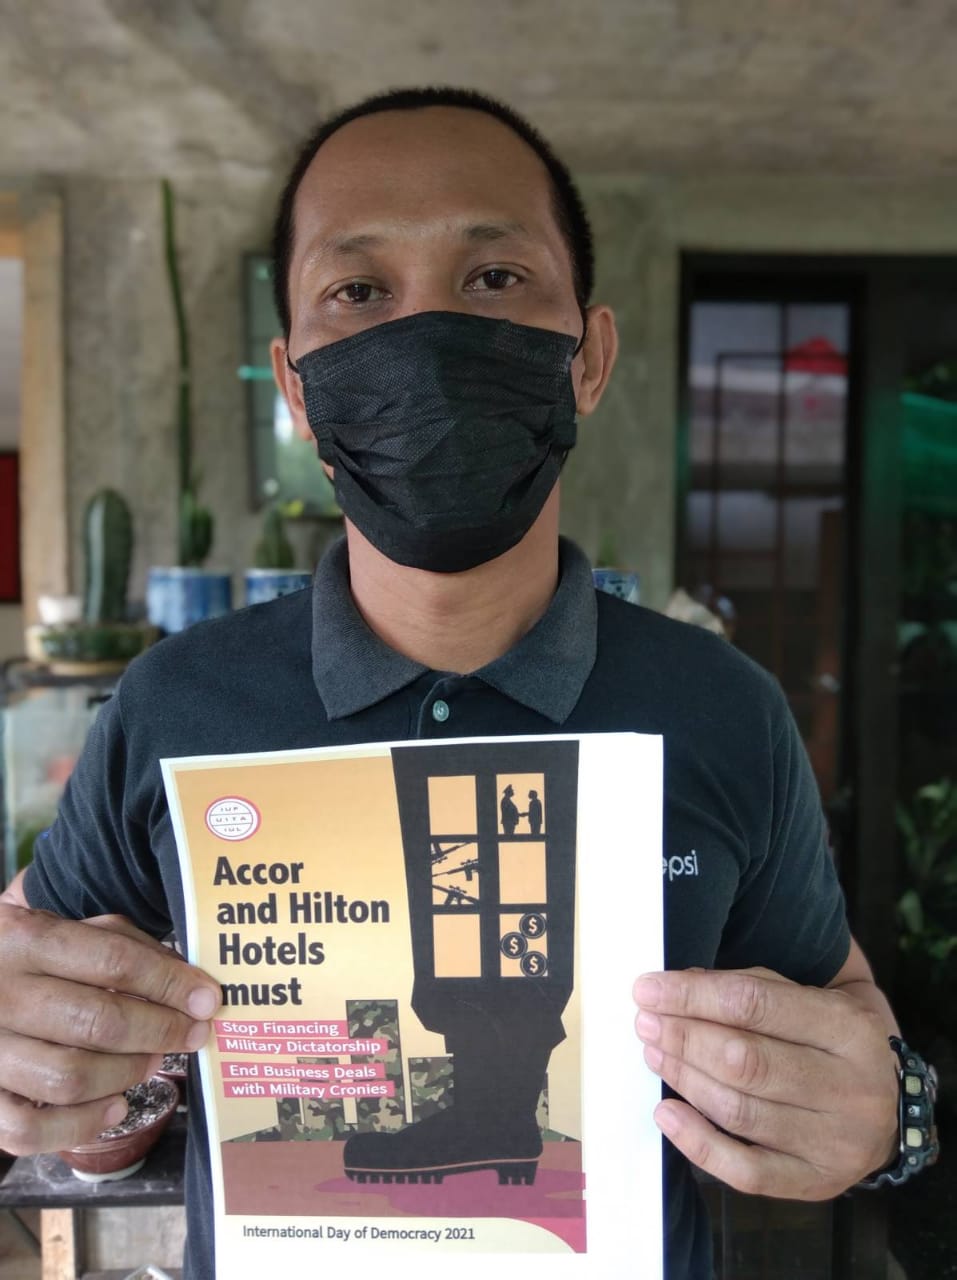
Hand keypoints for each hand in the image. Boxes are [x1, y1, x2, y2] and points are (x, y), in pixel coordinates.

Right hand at [0, 903, 220, 1154]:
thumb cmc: (25, 956)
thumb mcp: (67, 928)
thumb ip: (123, 944)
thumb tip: (186, 982)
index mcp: (26, 938)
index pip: (115, 962)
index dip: (170, 983)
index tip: (209, 1000)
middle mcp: (1, 994)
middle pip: (97, 1022)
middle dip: (160, 1031)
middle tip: (191, 1035)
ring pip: (68, 1077)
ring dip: (126, 1073)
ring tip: (152, 1061)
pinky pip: (28, 1130)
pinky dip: (80, 1126)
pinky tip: (115, 1106)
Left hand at [633, 967, 898, 1199]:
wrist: (892, 1108)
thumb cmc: (833, 1042)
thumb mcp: (811, 999)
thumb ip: (751, 989)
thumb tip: (680, 986)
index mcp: (848, 1028)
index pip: (755, 1004)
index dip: (693, 996)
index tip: (648, 989)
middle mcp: (849, 1088)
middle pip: (745, 1061)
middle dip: (683, 1037)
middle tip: (645, 1022)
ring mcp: (834, 1142)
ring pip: (739, 1111)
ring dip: (684, 1079)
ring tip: (653, 1053)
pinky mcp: (815, 1183)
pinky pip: (746, 1171)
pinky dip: (698, 1143)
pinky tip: (667, 1114)